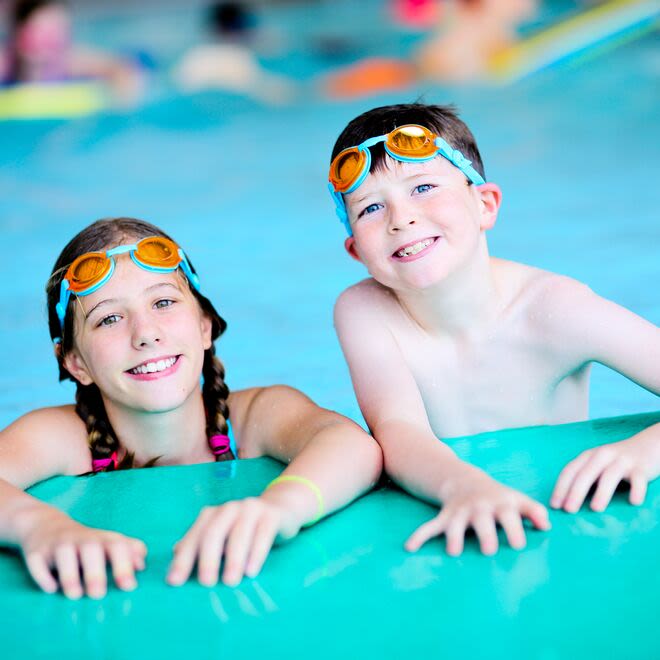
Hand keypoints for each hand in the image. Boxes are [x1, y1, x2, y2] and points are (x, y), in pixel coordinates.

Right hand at [18, 510, 146, 598]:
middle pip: (90, 549)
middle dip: (95, 572)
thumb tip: (142, 566)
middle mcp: (80, 539)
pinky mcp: (36, 552)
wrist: (46, 525)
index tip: (129, 587)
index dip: (124, 565)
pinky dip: (43, 576)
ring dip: (70, 575)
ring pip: (63, 554)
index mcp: (102, 539)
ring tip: (76, 595)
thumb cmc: (86, 541)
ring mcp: (57, 544)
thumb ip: (129, 551)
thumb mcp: (108, 542)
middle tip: (99, 595)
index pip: (117, 546)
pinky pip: (37, 562)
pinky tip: (52, 588)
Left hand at [167, 497, 299, 587]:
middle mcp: (228, 509)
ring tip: (230, 582)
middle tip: (207, 583)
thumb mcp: (221, 536)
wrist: (279, 509)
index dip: (183, 560)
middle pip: (213, 533)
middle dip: (208, 559)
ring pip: (238, 534)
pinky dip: (256, 553)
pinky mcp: (271, 515)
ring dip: (233, 560)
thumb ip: (200, 543)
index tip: (174, 582)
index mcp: (212, 515)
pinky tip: (251, 571)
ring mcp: (250, 509)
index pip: (194, 537)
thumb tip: (175, 553)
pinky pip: (263, 534)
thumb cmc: (244, 529)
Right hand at [405, 468, 549, 555]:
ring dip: (454, 536)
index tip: (518, 545)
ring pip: (455, 524)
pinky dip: (419, 536)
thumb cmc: (498, 497)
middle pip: (482, 520)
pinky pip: (430, 527)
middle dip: (485, 533)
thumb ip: (534, 511)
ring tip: (454, 551)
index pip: (509, 516)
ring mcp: (460, 513)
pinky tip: (409, 547)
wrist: (465, 480)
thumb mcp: (517, 499)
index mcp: (500, 504)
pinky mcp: (445, 518)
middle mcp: (479, 508)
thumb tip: (548, 526)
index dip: (514, 529)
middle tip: (489, 550)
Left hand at [551, 433, 659, 512]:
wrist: (647, 445)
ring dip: (602, 492)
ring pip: (610, 476)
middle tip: (569, 510)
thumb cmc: (616, 461)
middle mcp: (602, 455)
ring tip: (595, 508)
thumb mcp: (596, 465)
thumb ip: (584, 478)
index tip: (554, 506)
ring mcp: (622, 460)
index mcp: (588, 456)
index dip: (560, 488)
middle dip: (575, 492)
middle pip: (586, 474)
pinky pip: (639, 479)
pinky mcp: (641, 467)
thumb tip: (565, 503)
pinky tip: (633, 502)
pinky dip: (636, 490)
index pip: (570, 471)